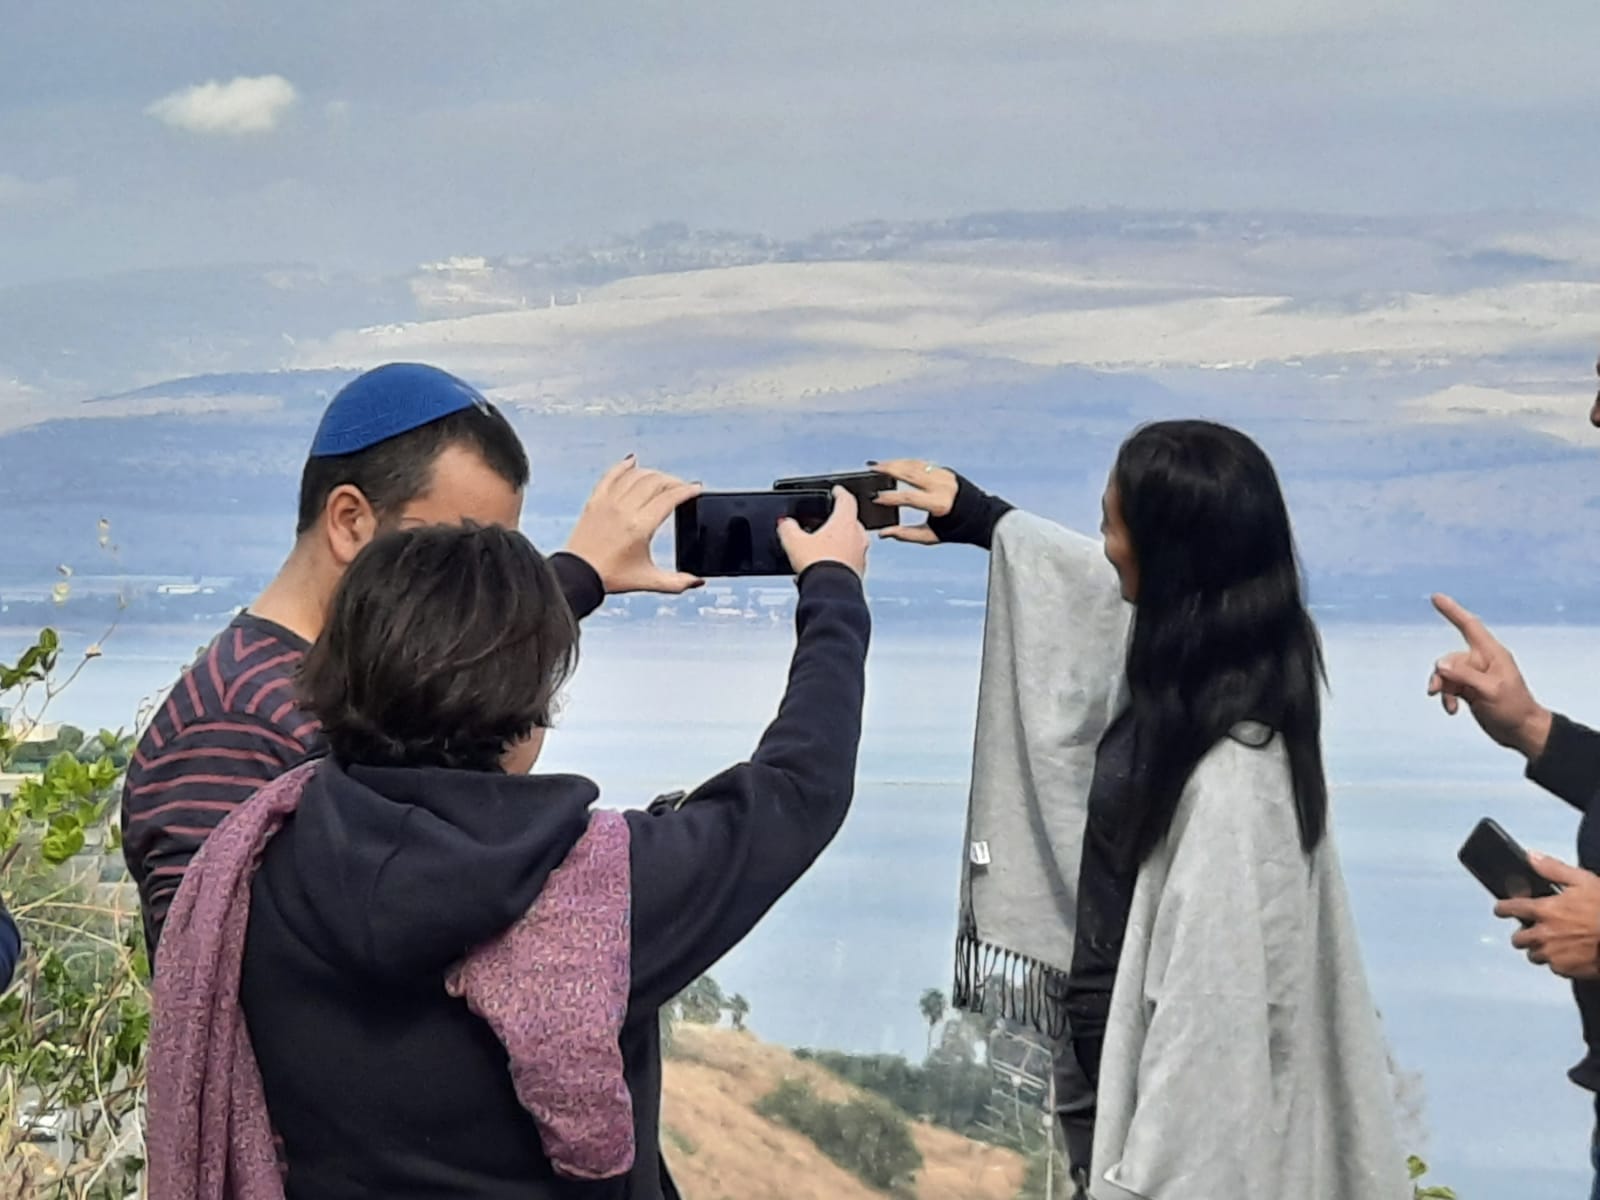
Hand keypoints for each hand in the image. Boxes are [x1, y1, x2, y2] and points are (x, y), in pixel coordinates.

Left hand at [564, 456, 703, 593]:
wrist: (578, 575)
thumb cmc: (611, 577)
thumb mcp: (648, 581)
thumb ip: (676, 582)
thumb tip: (698, 582)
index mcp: (640, 526)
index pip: (669, 498)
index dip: (687, 490)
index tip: (696, 488)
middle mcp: (624, 509)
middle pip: (655, 482)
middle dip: (673, 481)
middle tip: (681, 487)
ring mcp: (608, 503)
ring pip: (635, 475)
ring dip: (653, 474)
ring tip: (663, 480)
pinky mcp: (595, 501)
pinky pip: (610, 475)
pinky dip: (623, 466)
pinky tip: (632, 461)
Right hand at [779, 487, 869, 577]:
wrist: (831, 594)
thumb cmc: (820, 566)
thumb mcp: (794, 541)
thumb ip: (788, 528)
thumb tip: (785, 523)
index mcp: (845, 522)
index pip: (846, 499)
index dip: (839, 492)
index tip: (835, 490)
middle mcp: (858, 537)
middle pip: (849, 521)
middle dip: (836, 520)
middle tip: (823, 521)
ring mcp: (860, 555)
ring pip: (850, 542)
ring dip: (837, 542)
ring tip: (819, 548)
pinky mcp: (859, 573)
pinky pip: (848, 560)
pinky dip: (838, 559)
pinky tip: (822, 567)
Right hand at [869, 458, 959, 544]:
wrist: (980, 516)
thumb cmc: (955, 529)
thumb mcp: (931, 536)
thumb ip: (906, 535)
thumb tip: (884, 534)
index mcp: (939, 504)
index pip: (910, 497)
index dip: (891, 497)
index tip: (876, 497)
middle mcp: (942, 486)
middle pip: (910, 473)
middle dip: (889, 470)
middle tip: (872, 469)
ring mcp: (944, 476)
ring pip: (915, 465)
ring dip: (896, 463)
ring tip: (878, 465)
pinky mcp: (945, 471)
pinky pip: (922, 464)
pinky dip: (907, 463)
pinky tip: (895, 464)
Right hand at [1427, 594, 1552, 759]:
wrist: (1521, 731)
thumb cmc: (1513, 708)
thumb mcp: (1489, 690)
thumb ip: (1464, 675)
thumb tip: (1440, 665)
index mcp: (1491, 654)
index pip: (1469, 626)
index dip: (1452, 611)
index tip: (1436, 597)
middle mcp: (1482, 661)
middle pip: (1450, 658)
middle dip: (1442, 674)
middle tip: (1437, 690)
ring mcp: (1475, 676)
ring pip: (1446, 674)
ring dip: (1443, 688)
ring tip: (1448, 704)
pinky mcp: (1469, 689)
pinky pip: (1449, 686)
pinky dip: (1447, 697)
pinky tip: (1452, 710)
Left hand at [1498, 853, 1599, 979]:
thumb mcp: (1583, 881)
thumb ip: (1553, 869)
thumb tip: (1531, 857)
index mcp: (1545, 910)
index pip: (1509, 908)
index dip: (1502, 908)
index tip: (1500, 909)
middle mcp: (1543, 934)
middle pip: (1518, 939)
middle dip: (1523, 934)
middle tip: (1534, 930)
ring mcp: (1553, 954)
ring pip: (1534, 955)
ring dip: (1539, 949)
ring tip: (1553, 943)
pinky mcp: (1565, 970)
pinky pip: (1553, 968)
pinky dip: (1558, 962)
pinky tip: (1570, 954)